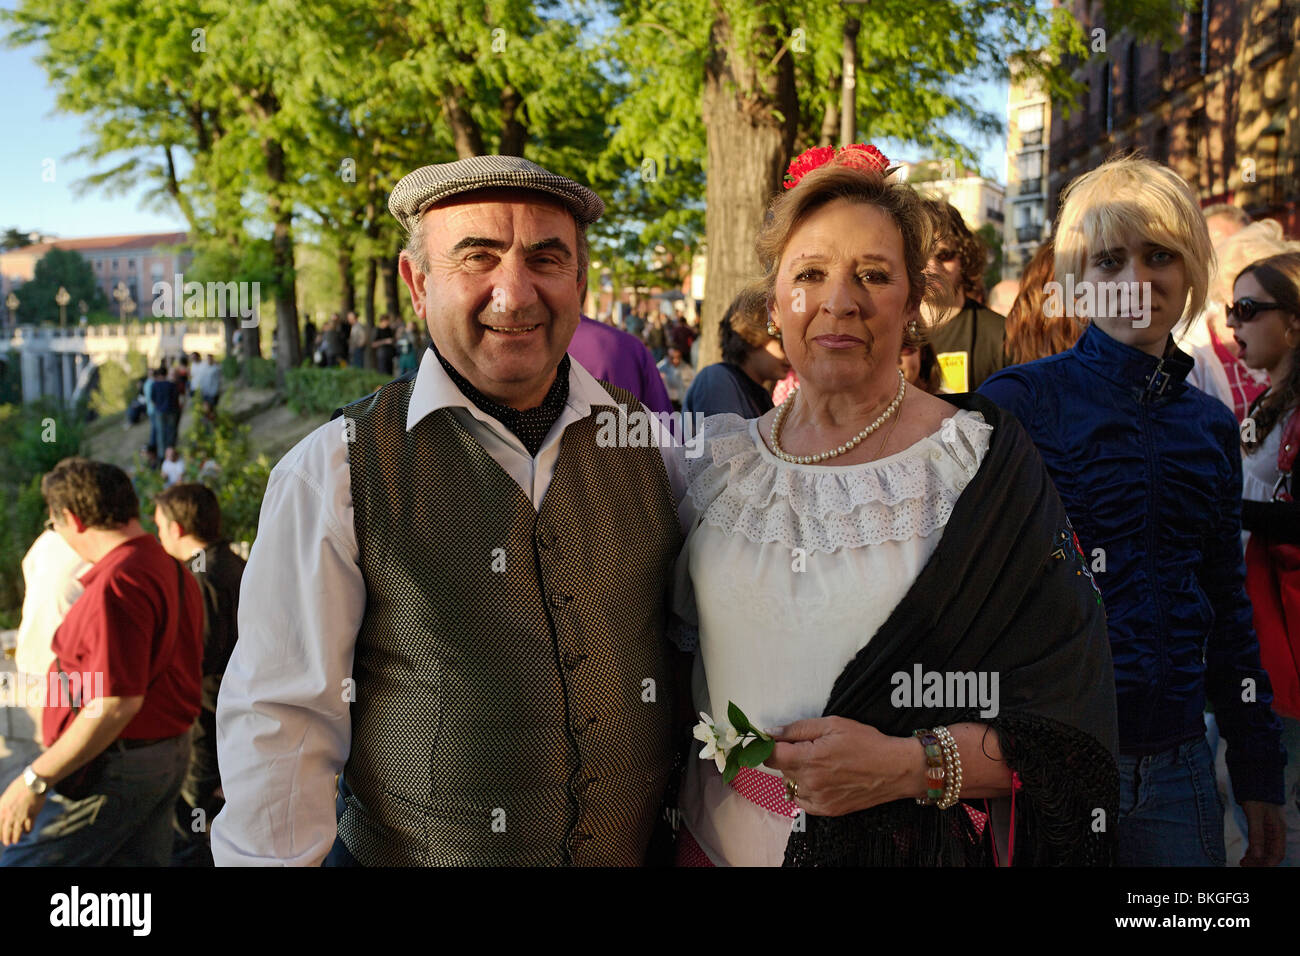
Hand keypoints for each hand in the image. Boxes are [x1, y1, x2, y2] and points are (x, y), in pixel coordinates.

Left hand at [0, 776, 44, 846]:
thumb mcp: (4, 798)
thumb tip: (0, 816)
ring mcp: (21, 816)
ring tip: (16, 840)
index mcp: (2, 811)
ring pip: (17, 832)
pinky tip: (27, 831)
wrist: (32, 783)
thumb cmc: (18, 789)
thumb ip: (1, 808)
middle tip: (8, 842)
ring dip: (16, 838)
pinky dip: (27, 831)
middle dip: (7, 839)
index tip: (1, 837)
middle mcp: (10, 815)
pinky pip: (29, 828)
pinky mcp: (31, 816)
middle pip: (7, 832)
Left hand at [766, 717, 916, 816]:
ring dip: (796, 773)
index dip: (770, 745)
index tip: (777, 740)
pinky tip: (821, 779)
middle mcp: (810, 782)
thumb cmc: (866, 743)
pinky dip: (805, 789)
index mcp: (809, 759)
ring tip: (818, 763)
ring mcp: (818, 799)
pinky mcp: (827, 810)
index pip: (770, 756)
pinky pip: (802, 801)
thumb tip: (771, 732)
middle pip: (780, 769)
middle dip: (788, 756)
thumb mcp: (832, 725)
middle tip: (808, 747)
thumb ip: (797, 729)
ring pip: (790, 785)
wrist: (894, 769)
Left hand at [1239, 801, 1284, 865]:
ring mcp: (1269, 828)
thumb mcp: (1254, 815)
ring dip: (1255, 857)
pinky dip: (1253, 849)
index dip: (1268, 862)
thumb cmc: (1256, 795)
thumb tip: (1257, 855)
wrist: (1254, 779)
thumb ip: (1256, 834)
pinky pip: (1260, 841)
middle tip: (1245, 865)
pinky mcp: (1261, 825)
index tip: (1256, 867)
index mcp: (1278, 830)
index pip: (1277, 853)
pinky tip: (1246, 854)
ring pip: (1264, 848)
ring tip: (1243, 862)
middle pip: (1270, 852)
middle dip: (1260, 861)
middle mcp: (1275, 831)